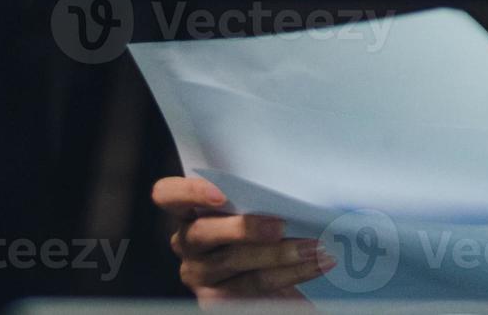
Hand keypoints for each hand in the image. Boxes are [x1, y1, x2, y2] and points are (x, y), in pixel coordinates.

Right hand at [152, 175, 333, 304]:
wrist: (277, 279)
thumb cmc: (267, 231)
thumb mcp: (260, 210)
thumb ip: (261, 198)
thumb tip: (296, 186)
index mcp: (191, 212)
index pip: (168, 194)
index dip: (189, 192)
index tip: (221, 194)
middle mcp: (188, 243)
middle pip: (204, 233)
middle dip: (244, 229)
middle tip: (281, 226)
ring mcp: (199, 274)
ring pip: (234, 262)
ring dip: (281, 254)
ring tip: (316, 247)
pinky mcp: (217, 301)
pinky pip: (255, 287)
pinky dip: (293, 273)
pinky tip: (319, 263)